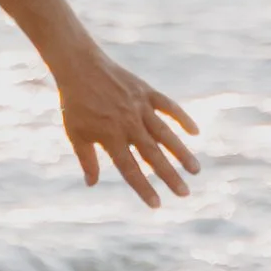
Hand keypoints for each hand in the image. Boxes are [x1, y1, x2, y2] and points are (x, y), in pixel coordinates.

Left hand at [54, 44, 198, 205]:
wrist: (79, 66)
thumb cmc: (75, 103)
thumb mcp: (75, 134)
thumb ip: (87, 159)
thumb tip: (92, 184)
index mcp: (111, 137)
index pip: (130, 169)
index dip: (144, 188)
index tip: (157, 205)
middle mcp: (128, 124)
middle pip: (153, 155)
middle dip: (170, 176)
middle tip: (185, 193)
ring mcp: (140, 107)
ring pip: (165, 134)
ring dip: (181, 153)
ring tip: (195, 170)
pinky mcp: (146, 91)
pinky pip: (168, 106)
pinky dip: (182, 118)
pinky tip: (195, 132)